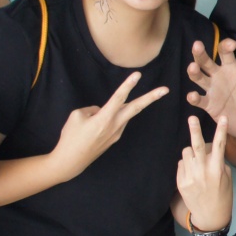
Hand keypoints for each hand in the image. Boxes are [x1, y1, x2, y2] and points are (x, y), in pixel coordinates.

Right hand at [51, 72, 168, 179]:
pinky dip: (109, 118)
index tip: (138, 75)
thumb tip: (102, 110)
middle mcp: (115, 126)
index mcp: (104, 118)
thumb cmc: (71, 137)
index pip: (119, 97)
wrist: (70, 161)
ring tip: (92, 124)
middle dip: (151, 98)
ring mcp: (116, 134)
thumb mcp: (76, 116)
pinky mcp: (114, 139)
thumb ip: (92, 109)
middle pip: (136, 108)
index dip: (128, 85)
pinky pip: (115, 122)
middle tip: (165, 90)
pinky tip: (94, 127)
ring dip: (118, 109)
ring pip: (123, 114)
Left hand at [177, 116, 231, 232]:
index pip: (219, 145)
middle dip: (195, 130)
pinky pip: (181, 164)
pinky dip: (187, 164)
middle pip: (196, 146)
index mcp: (217, 169)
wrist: (210, 215)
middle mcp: (203, 172)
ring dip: (191, 152)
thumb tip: (207, 149)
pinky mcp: (181, 182)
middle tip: (192, 118)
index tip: (223, 118)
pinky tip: (192, 173)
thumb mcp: (226, 177)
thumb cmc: (222, 194)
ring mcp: (190, 177)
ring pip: (186, 152)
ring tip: (197, 161)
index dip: (221, 130)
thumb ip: (217, 162)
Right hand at [186, 38, 235, 140]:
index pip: (225, 53)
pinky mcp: (208, 104)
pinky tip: (192, 96)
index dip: (226, 46)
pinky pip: (199, 100)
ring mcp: (212, 89)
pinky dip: (194, 98)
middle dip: (200, 53)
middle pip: (206, 62)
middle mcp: (219, 76)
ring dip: (194, 72)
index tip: (232, 44)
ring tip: (192, 67)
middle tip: (197, 45)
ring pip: (199, 77)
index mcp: (232, 68)